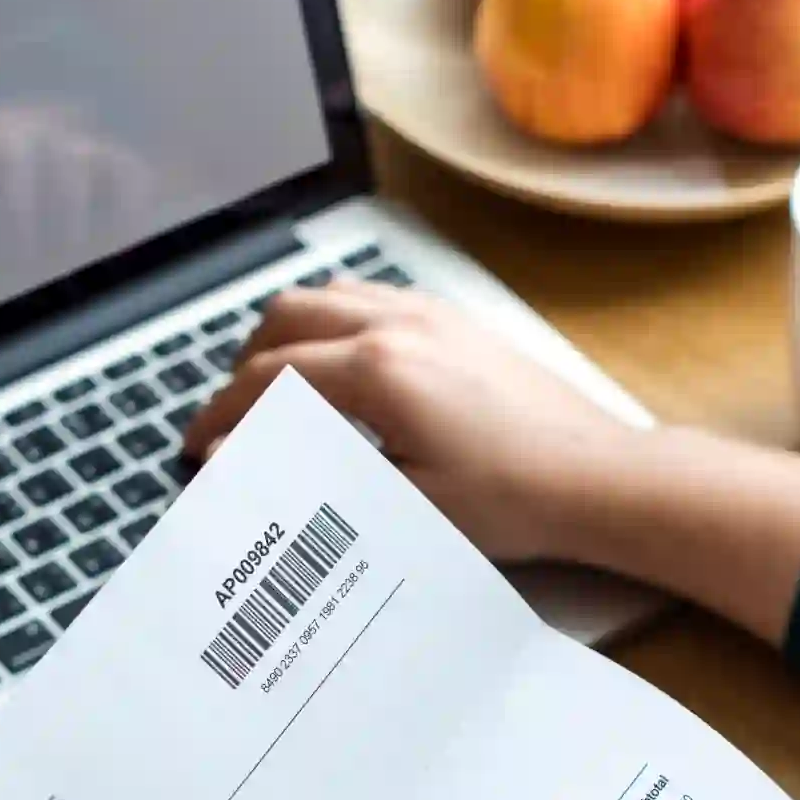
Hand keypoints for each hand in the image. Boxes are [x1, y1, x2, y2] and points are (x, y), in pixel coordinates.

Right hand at [185, 282, 649, 561]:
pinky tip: (336, 366)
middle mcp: (398, 323)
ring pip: (326, 296)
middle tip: (231, 421)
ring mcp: (430, 313)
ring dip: (286, 336)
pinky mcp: (456, 319)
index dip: (223, 416)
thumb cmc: (513, 500)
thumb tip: (240, 461)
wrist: (598, 476)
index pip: (270, 380)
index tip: (200, 450)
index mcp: (379, 370)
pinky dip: (331, 322)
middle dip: (244, 368)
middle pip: (285, 319)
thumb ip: (313, 475)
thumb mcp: (403, 503)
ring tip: (274, 391)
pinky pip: (370, 297)